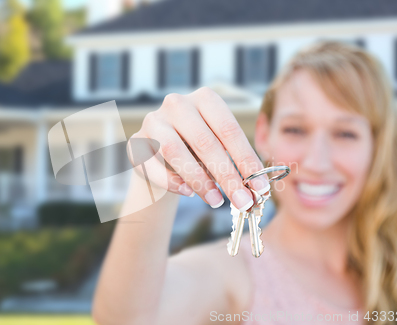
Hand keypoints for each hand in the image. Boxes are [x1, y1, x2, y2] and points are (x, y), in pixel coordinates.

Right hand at [130, 87, 269, 210]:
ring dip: (199, 181)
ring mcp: (153, 121)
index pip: (229, 130)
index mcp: (205, 98)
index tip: (260, 187)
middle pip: (205, 142)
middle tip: (243, 202)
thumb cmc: (200, 150)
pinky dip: (171, 182)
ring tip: (217, 201)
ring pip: (175, 151)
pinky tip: (188, 193)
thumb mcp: (221, 149)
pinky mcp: (136, 141)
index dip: (246, 160)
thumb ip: (236, 163)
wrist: (163, 153)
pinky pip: (152, 164)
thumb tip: (257, 190)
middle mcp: (177, 104)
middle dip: (227, 177)